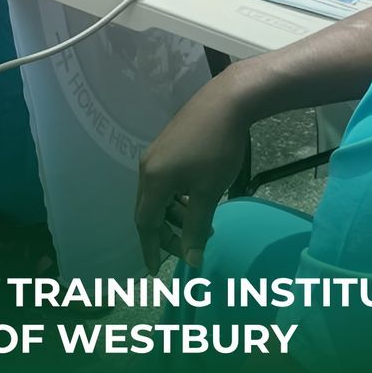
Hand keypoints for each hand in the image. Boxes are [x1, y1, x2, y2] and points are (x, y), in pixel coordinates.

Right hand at [134, 77, 249, 270]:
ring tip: (205, 225)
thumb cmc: (217, 150)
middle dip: (166, 234)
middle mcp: (147, 168)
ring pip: (158, 197)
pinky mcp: (166, 146)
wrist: (226, 102)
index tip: (155, 271)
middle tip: (191, 248)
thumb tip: (191, 261)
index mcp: (153, 181)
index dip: (151, 248)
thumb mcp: (208, 193)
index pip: (145, 224)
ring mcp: (155, 155)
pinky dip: (178, 199)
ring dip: (176, 216)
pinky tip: (198, 200)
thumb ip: (196, 228)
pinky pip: (164, 182)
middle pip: (148, 211)